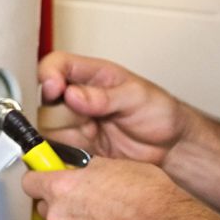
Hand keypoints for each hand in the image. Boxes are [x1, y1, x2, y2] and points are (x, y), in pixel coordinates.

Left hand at [21, 157, 188, 219]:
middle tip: (87, 200)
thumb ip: (87, 171)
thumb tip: (83, 171)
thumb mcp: (113, 165)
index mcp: (62, 188)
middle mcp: (60, 215)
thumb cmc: (146, 196)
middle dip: (62, 204)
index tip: (44, 178)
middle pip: (47, 208)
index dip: (39, 179)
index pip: (29, 182)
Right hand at [38, 52, 190, 166]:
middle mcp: (79, 98)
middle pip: (47, 99)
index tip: (54, 89)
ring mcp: (78, 123)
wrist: (172, 146)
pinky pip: (60, 151)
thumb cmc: (160, 113)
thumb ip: (104, 97)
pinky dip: (65, 155)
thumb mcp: (136, 98)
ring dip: (62, 136)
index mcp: (92, 75)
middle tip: (79, 122)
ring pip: (50, 128)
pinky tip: (85, 155)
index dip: (49, 75)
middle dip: (56, 113)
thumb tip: (72, 94)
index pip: (58, 65)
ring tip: (88, 140)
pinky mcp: (79, 147)